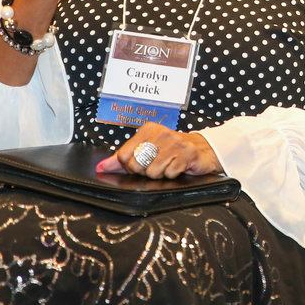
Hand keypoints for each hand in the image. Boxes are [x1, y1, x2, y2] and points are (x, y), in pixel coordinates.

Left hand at [105, 122, 223, 178]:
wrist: (203, 149)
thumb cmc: (172, 150)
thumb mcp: (146, 150)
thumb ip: (121, 159)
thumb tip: (101, 167)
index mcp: (148, 130)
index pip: (124, 155)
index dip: (131, 166)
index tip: (142, 162)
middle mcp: (161, 133)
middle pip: (137, 165)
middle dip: (146, 170)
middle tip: (158, 163)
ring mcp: (175, 143)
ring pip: (153, 171)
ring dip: (161, 173)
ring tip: (169, 164)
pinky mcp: (187, 154)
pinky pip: (170, 174)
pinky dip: (173, 174)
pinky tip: (178, 166)